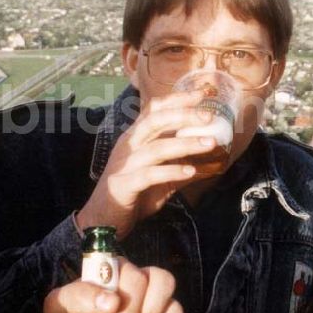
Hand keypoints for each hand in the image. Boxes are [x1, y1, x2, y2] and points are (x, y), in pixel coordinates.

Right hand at [77, 89, 222, 238]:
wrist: (103, 219)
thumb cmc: (132, 193)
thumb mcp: (158, 174)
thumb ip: (177, 162)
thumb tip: (206, 157)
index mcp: (135, 138)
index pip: (154, 110)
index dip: (177, 98)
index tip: (202, 93)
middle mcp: (128, 146)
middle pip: (155, 121)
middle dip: (183, 114)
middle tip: (209, 115)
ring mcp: (125, 164)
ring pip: (156, 147)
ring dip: (185, 144)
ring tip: (210, 143)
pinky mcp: (125, 184)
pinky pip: (150, 174)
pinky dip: (172, 171)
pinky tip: (190, 172)